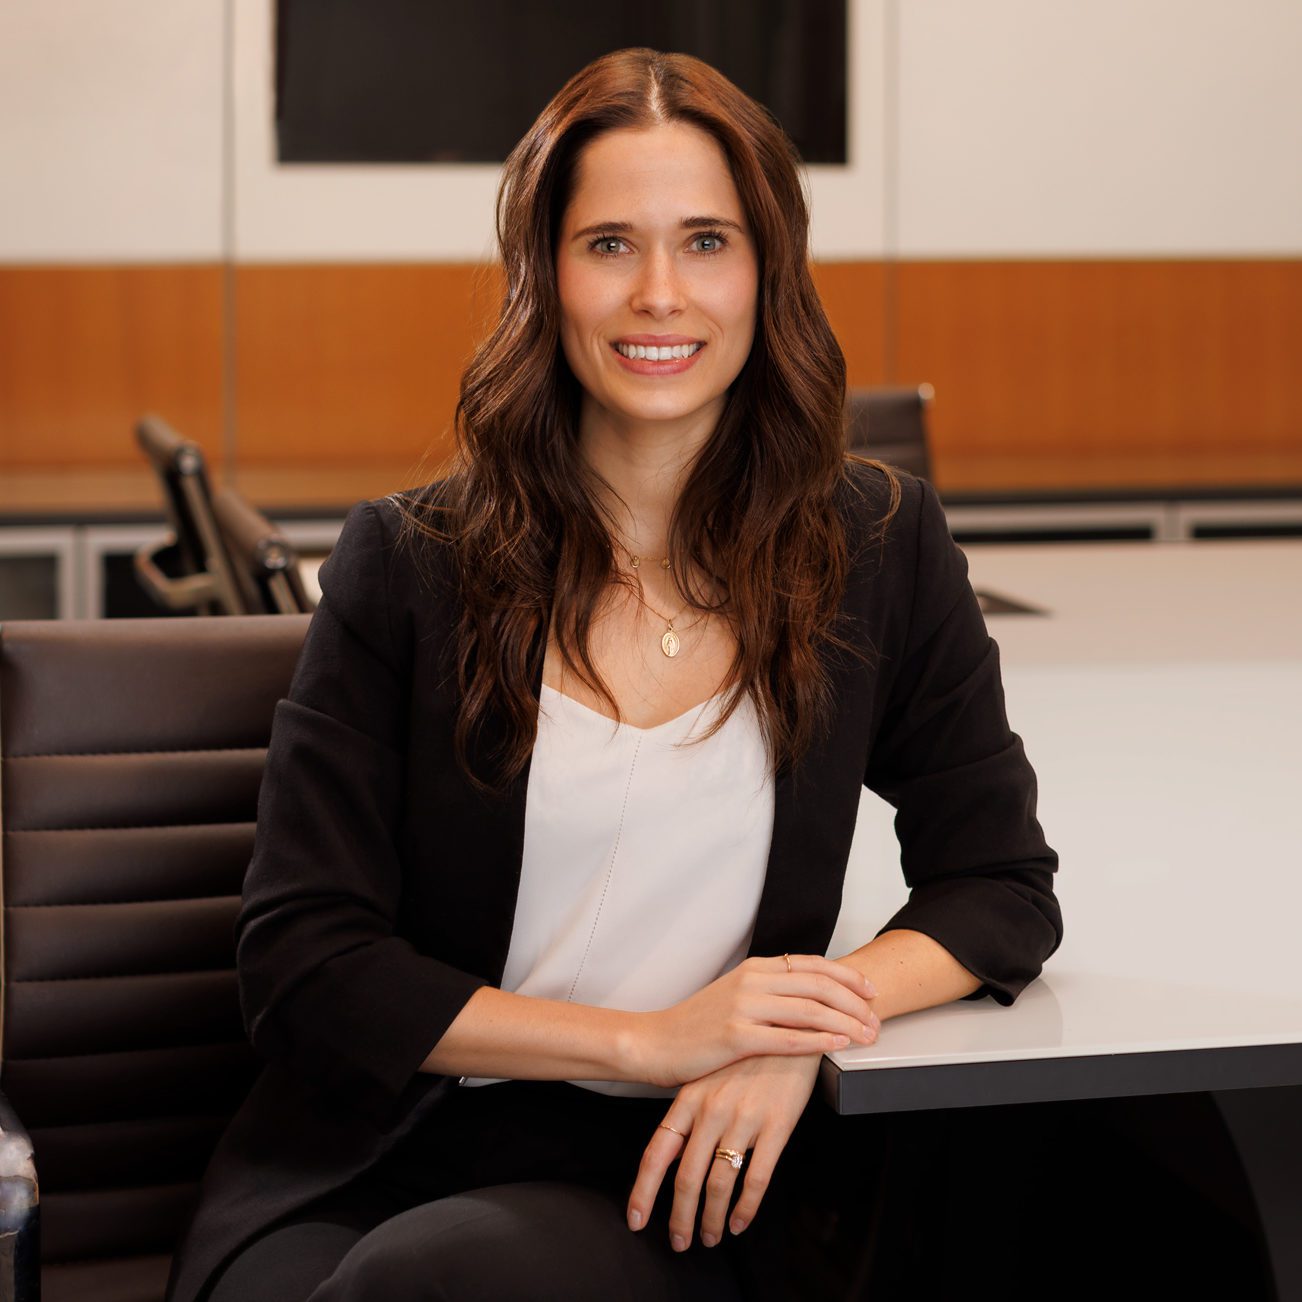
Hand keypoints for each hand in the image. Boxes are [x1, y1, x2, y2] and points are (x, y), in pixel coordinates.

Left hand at [625, 1052, 839, 1251]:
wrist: (790, 1024)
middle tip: (679, 1241)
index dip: (644, 1191)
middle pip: (687, 1177)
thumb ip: (691, 1116)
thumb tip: (676, 1157)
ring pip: (720, 1184)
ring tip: (711, 1236)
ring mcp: (744, 1119)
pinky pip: (757, 1178)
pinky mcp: (776, 1126)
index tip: (637, 1220)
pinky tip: (741, 1221)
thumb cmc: (747, 1052)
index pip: (657, 1152)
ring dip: (713, 1218)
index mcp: (689, 1099)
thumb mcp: (709, 1077)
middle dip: (680, 1217)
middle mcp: (712, 1111)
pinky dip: (746, 1208)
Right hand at [634, 954, 878, 1087]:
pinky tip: (838, 1045)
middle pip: (819, 985)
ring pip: (810, 1010)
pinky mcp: (736, 1036)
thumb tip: (808, 996)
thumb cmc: (695, 1025)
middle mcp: (752, 981)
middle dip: (856, 1002)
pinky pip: (789, 1037)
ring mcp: (744, 1007)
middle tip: (877, 1020)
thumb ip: (768, 991)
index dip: (848, 976)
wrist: (653, 1042)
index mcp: (755, 968)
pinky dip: (819, 1040)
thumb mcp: (734, 995)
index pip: (814, 965)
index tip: (871, 991)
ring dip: (846, 1023)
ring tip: (867, 1036)